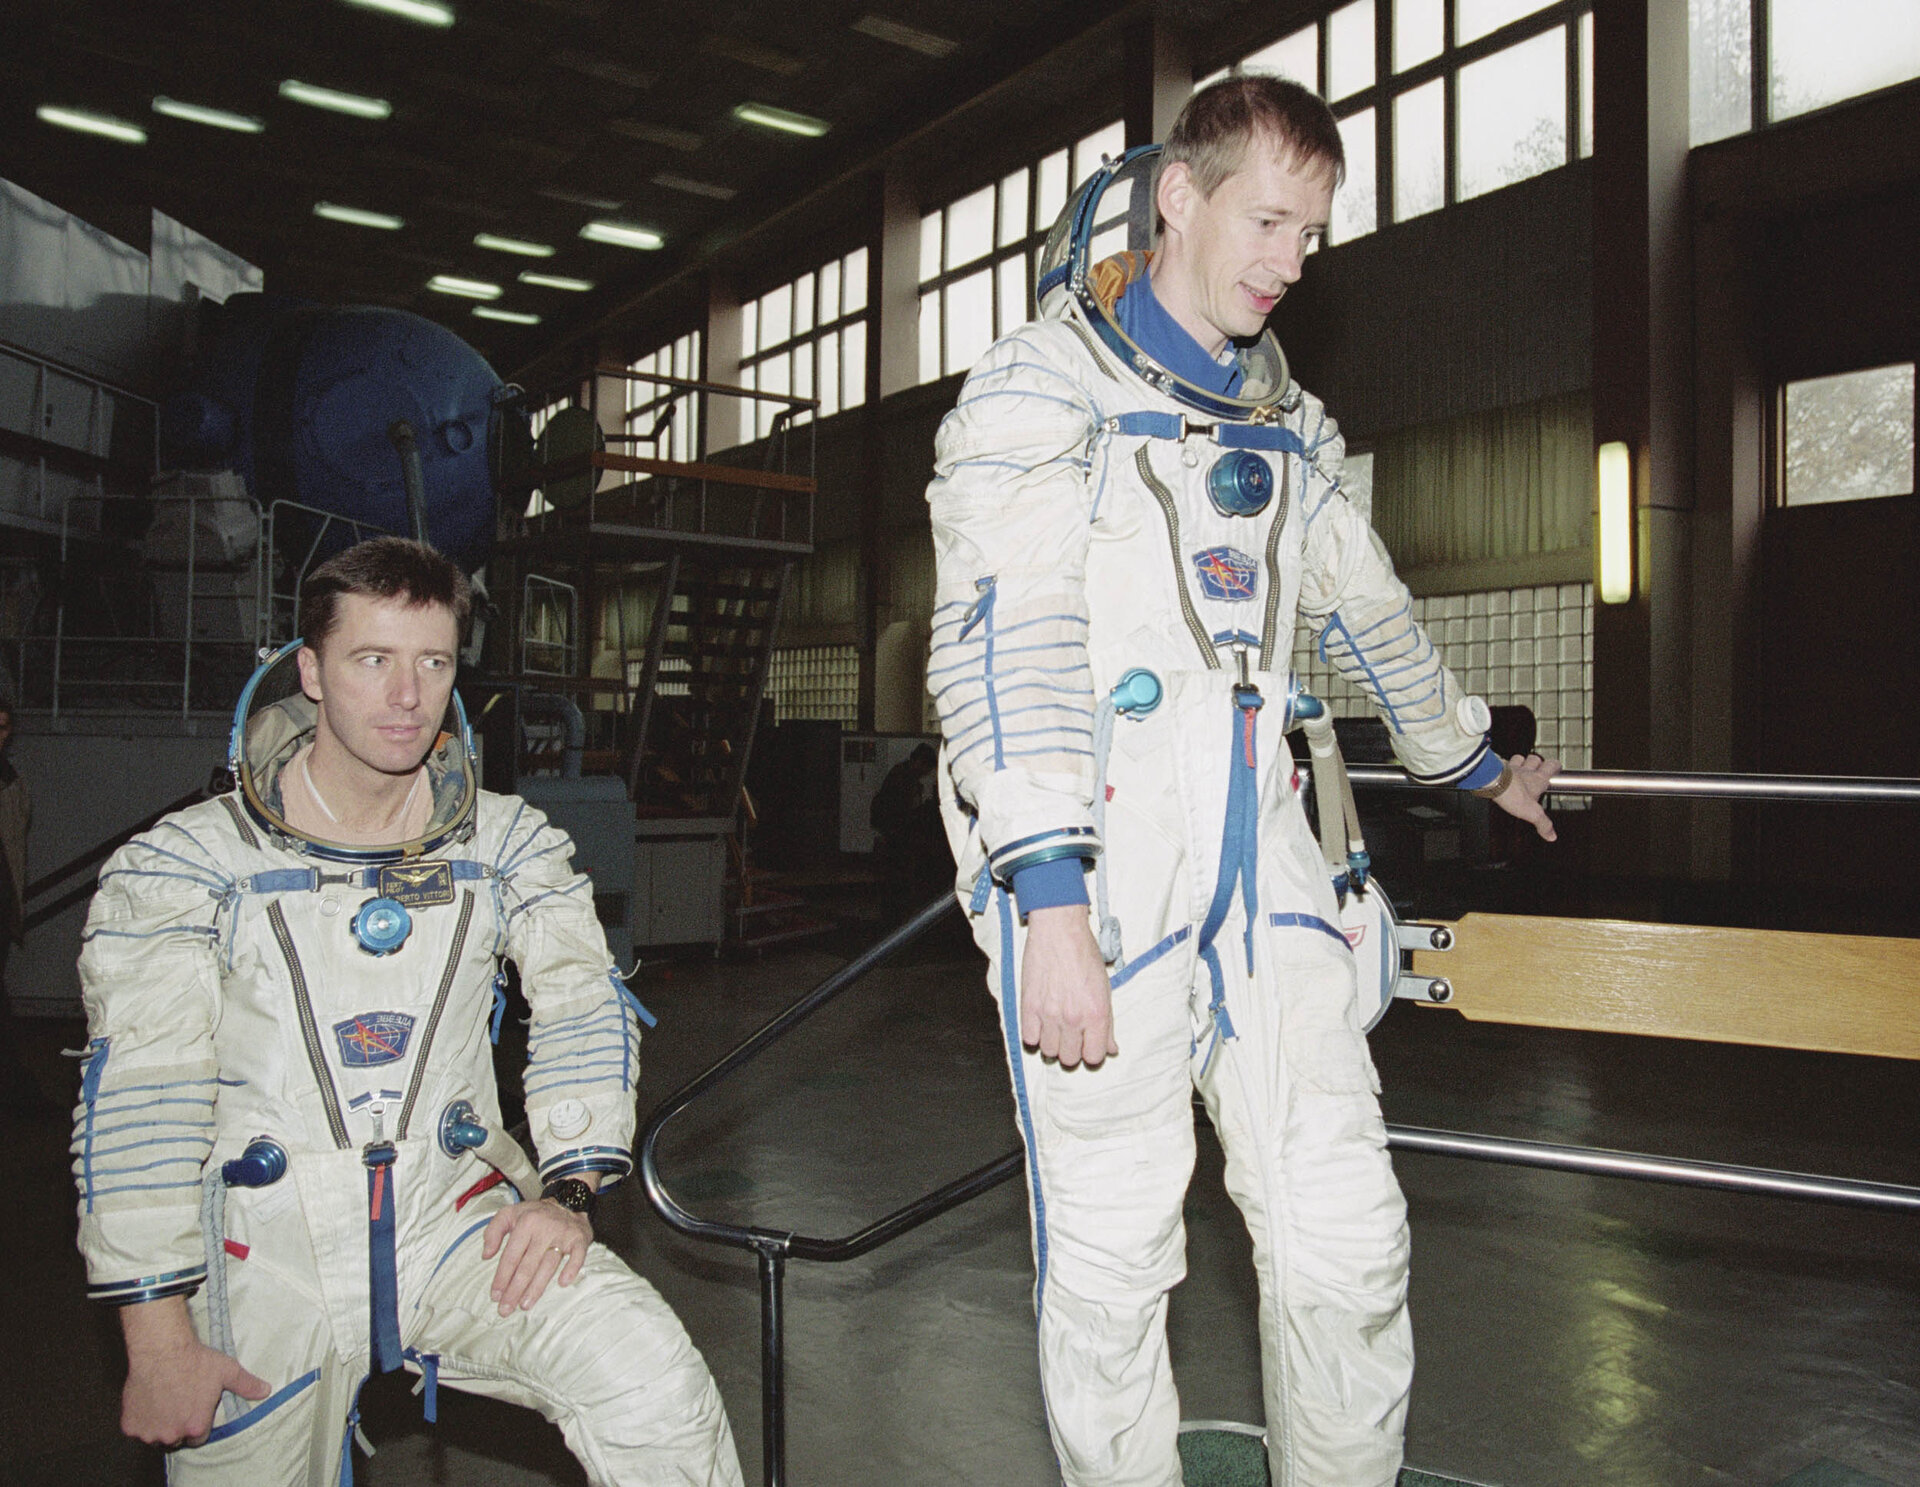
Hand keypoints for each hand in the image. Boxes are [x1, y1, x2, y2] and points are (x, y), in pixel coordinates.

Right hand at [119, 1297, 269, 1446]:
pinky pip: (136, 1429)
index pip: (199, 1437)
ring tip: (165, 1401)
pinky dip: (141, 1419)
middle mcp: (171, 1435)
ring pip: (156, 1436)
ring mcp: (149, 1432)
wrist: (160, 1349)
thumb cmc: (195, 1360)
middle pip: (176, 1438)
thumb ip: (246, 1384)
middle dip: (178, 1425)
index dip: (198, 1423)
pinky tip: (149, 1400)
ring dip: (159, 1424)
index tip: (195, 1410)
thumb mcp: (226, 1371)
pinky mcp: (129, 1426)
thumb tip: (265, 1391)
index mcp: (195, 1427)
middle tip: (179, 1403)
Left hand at [482, 1196, 592, 1316]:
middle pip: (528, 1265)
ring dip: (537, 1287)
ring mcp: (563, 1234)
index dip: (502, 1277)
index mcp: (526, 1223)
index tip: (495, 1296)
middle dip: (515, 1289)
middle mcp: (544, 1229)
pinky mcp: (580, 1239)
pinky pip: (578, 1255)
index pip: (511, 1256)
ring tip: (525, 1305)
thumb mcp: (509, 1213)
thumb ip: (493, 1231)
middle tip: (506, 1309)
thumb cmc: (535, 1214)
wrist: (568, 1200)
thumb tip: (486, 1255)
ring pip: (549, 1264)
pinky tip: (563, 1283)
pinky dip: (572, 1268)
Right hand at [1019, 906, 1118, 1068]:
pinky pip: (1029, 1038)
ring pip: (1049, 1052)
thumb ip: (1107, 1023)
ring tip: (1055, 1029)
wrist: (1059, 931)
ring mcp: (1049, 1014)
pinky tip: (1041, 1024)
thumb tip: (1111, 1048)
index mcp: (1096, 1014)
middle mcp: (1073, 1018)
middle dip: (1072, 1051)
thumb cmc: (1084, 954)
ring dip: (1053, 1044)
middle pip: (1070, 1059)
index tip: (1088, 1045)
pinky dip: (1035, 1035)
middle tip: (1071, 1037)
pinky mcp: (1029, 1006)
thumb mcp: (1105, 988)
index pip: (1094, 1057)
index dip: (1092, 1053)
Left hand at [1491, 752, 1560, 841]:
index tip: (1556, 767)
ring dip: (1521, 761)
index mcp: (1537, 779)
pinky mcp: (1498, 767)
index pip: (1551, 766)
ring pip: (1520, 758)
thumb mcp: (1532, 813)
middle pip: (1535, 759)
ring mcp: (1512, 767)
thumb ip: (1543, 824)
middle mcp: (1526, 771)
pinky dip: (1503, 765)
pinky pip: (1502, 762)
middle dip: (1538, 762)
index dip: (1555, 765)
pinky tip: (1502, 771)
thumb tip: (1551, 835)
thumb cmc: (1512, 794)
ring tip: (1521, 767)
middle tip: (1538, 767)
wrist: (1493, 783)